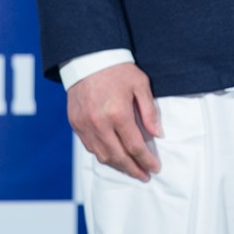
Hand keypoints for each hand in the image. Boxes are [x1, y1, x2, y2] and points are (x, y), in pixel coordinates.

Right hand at [67, 62, 162, 181]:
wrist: (88, 57)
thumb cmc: (117, 69)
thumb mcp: (140, 84)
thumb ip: (149, 111)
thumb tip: (157, 134)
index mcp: (118, 113)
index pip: (135, 146)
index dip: (146, 160)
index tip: (155, 168)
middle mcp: (100, 124)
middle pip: (118, 157)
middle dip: (133, 169)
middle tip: (144, 175)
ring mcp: (85, 125)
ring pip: (102, 156)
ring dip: (117, 166)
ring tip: (130, 169)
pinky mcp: (76, 124)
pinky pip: (90, 148)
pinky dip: (102, 155)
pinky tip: (113, 156)